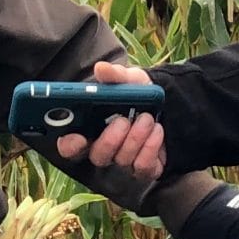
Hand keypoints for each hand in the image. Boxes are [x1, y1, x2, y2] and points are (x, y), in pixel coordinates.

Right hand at [56, 59, 166, 205]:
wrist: (170, 106)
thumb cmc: (140, 95)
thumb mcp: (129, 80)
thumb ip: (115, 75)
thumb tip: (101, 69)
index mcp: (90, 129)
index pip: (69, 146)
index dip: (69, 145)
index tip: (78, 137)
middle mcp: (104, 149)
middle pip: (98, 156)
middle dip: (110, 140)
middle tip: (124, 121)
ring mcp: (124, 161)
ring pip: (122, 160)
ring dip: (136, 138)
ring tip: (147, 118)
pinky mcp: (144, 169)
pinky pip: (143, 167)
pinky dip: (151, 147)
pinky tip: (157, 130)